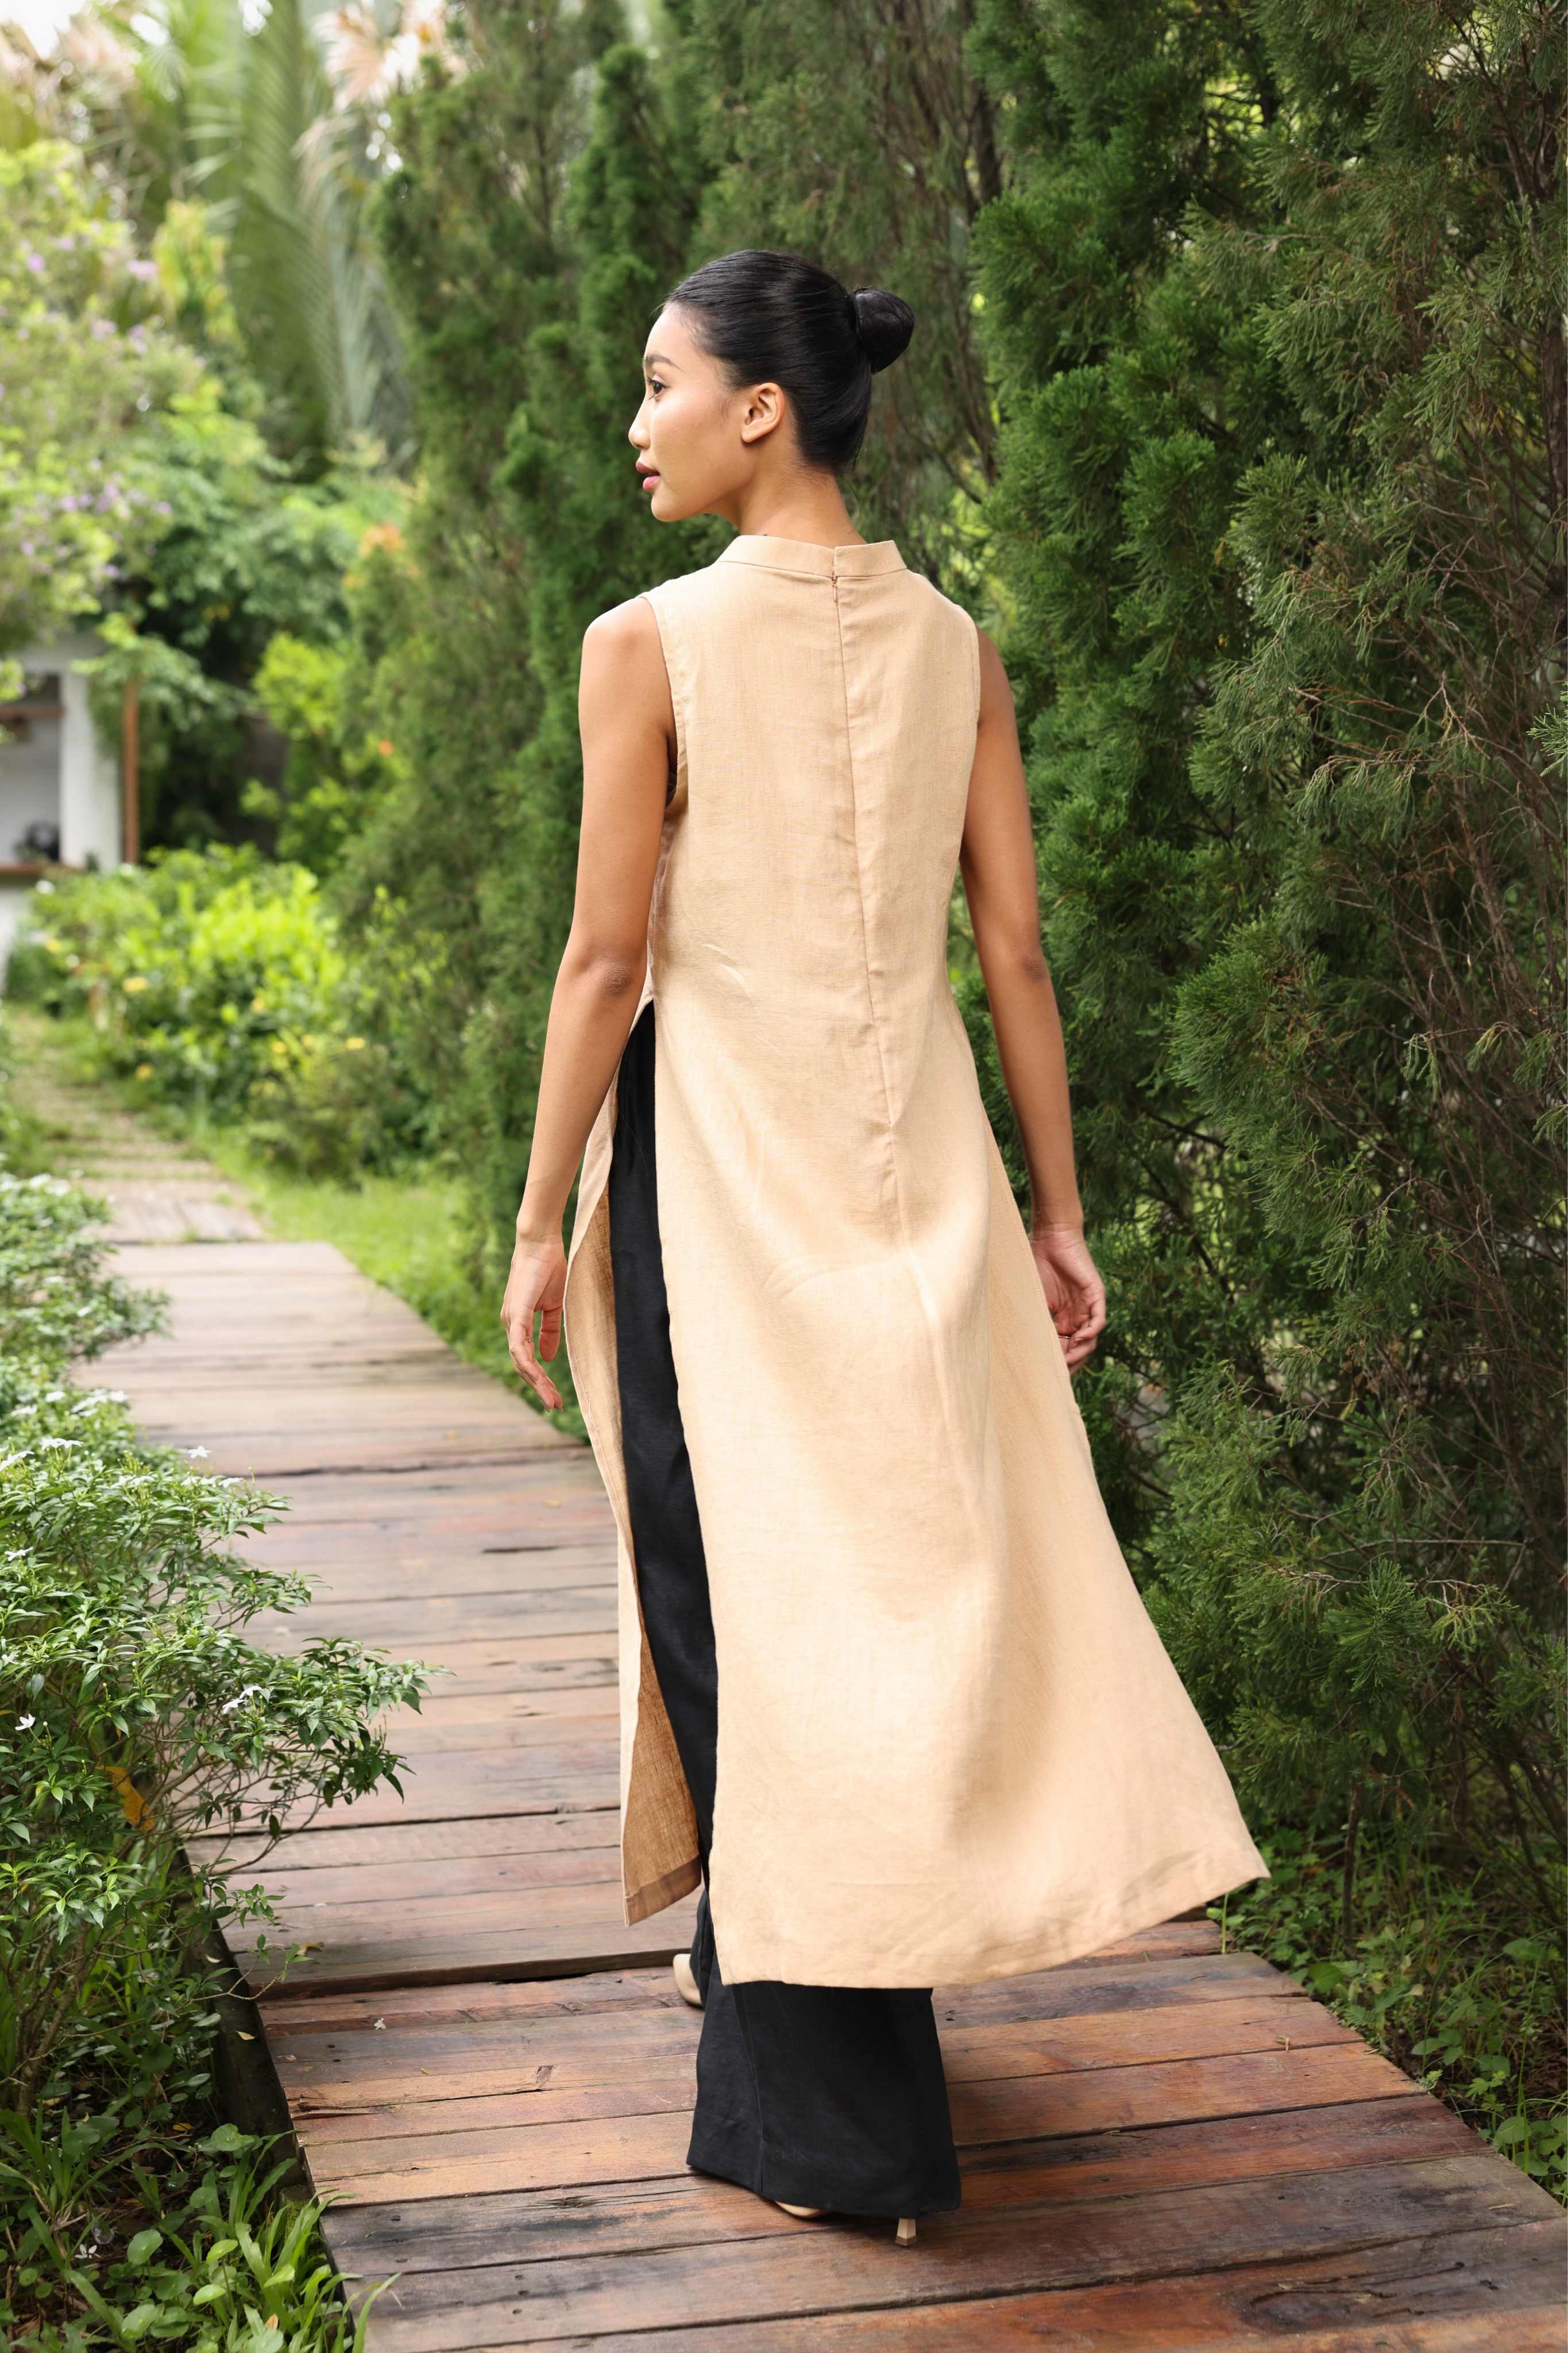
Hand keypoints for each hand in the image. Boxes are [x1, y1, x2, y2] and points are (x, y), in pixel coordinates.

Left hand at [500, 1231, 567, 1410]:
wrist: (541, 1243)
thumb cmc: (548, 1268)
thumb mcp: (554, 1306)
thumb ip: (549, 1332)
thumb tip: (547, 1358)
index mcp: (518, 1324)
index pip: (526, 1359)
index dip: (539, 1379)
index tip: (554, 1397)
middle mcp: (510, 1325)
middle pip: (521, 1365)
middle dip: (538, 1387)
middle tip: (554, 1405)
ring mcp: (511, 1320)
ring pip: (519, 1360)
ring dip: (535, 1381)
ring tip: (550, 1398)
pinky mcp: (516, 1313)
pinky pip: (518, 1345)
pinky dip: (527, 1362)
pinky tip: (537, 1376)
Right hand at [1029, 1223, 1105, 1373]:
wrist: (1050, 1236)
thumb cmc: (1036, 1262)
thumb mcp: (1032, 1298)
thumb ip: (1033, 1320)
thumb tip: (1017, 1347)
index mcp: (1061, 1318)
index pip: (1064, 1347)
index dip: (1057, 1362)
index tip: (1045, 1373)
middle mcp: (1076, 1315)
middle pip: (1079, 1348)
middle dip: (1070, 1363)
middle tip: (1059, 1373)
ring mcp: (1087, 1306)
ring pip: (1091, 1339)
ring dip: (1081, 1352)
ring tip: (1068, 1359)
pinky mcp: (1096, 1294)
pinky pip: (1099, 1320)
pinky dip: (1091, 1333)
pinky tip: (1078, 1339)